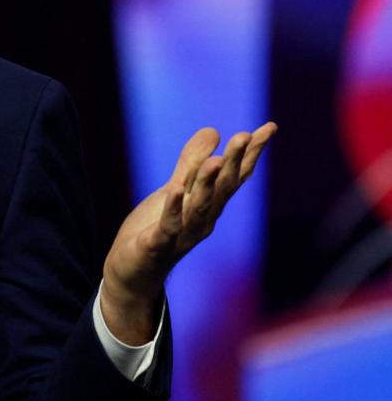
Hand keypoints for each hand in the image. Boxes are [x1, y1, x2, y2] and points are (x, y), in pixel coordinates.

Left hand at [100, 122, 276, 343]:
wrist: (133, 272)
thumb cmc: (156, 229)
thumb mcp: (174, 190)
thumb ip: (191, 163)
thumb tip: (213, 130)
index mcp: (208, 205)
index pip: (234, 176)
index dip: (250, 153)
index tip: (268, 128)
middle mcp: (203, 219)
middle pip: (223, 189)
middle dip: (235, 162)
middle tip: (246, 135)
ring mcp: (182, 234)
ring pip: (199, 206)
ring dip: (208, 183)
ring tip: (217, 159)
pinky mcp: (157, 245)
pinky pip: (167, 226)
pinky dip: (172, 209)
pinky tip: (174, 190)